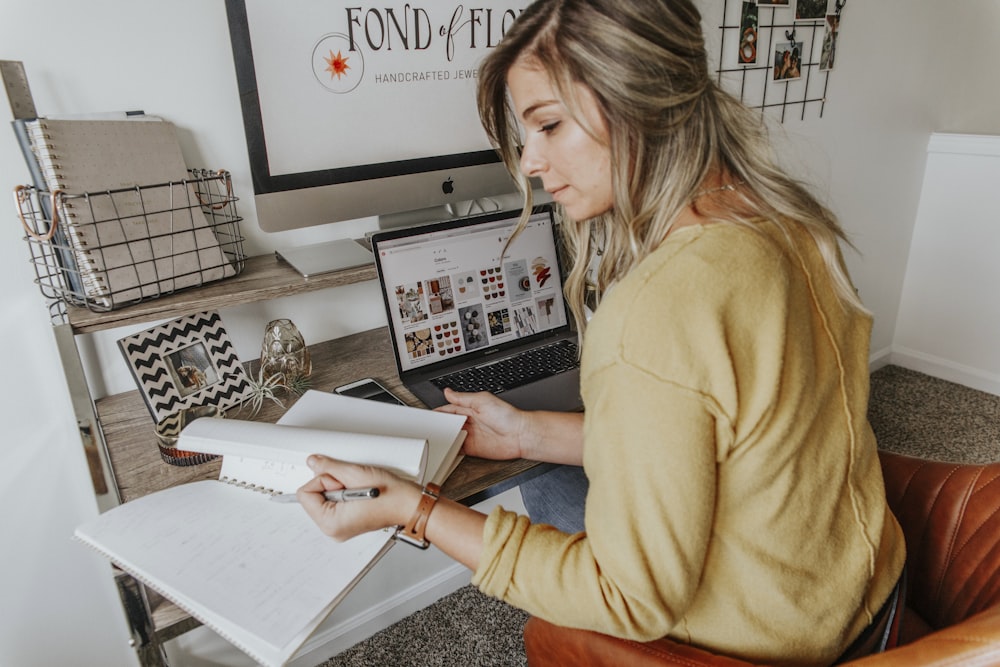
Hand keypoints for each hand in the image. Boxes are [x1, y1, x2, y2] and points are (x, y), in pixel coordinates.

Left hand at [297, 456, 420, 541]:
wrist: (410, 504)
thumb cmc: (391, 496)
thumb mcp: (355, 474)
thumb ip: (329, 467)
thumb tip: (313, 462)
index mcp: (331, 523)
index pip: (305, 494)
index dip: (322, 480)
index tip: (341, 480)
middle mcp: (333, 530)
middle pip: (313, 497)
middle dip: (330, 484)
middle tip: (352, 485)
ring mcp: (339, 528)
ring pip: (323, 499)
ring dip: (338, 488)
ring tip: (358, 489)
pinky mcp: (346, 523)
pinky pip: (333, 504)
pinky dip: (343, 494)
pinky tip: (358, 493)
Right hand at [436, 388, 529, 459]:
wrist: (519, 435)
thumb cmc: (507, 416)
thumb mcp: (482, 400)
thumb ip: (463, 398)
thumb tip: (448, 391)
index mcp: (470, 408)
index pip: (448, 410)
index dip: (437, 413)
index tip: (427, 416)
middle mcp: (469, 422)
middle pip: (448, 424)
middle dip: (438, 426)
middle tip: (427, 429)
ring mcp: (470, 435)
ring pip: (451, 436)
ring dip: (443, 438)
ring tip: (432, 439)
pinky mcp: (472, 449)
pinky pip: (457, 449)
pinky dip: (450, 449)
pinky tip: (444, 449)